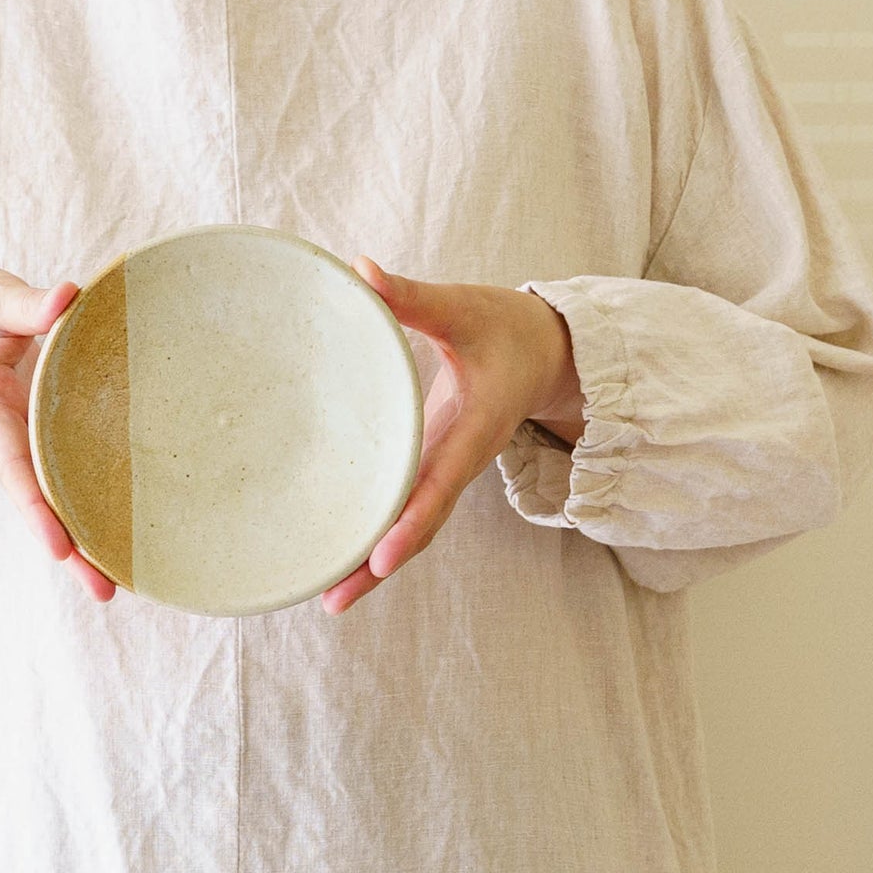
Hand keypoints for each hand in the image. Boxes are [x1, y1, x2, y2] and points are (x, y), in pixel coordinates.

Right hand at [0, 264, 116, 603]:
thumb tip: (69, 298)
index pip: (11, 460)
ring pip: (49, 498)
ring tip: (114, 586)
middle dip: (67, 548)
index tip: (58, 547)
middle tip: (104, 593)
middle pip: (35, 500)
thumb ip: (26, 304)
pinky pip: (61, 478)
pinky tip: (117, 540)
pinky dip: (85, 508)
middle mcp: (5, 432)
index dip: (35, 504)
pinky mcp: (37, 437)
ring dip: (81, 542)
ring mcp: (21, 440)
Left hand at [320, 255, 583, 615]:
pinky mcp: (433, 470)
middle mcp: (458, 461)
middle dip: (378, 566)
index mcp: (472, 428)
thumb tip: (360, 270)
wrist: (544, 353)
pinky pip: (405, 513)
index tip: (381, 558)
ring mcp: (445, 471)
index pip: (440, 484)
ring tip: (327, 600)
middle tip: (333, 602)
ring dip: (372, 566)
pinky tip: (338, 560)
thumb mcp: (462, 308)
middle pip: (419, 526)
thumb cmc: (504, 329)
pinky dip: (375, 540)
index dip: (412, 522)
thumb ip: (412, 297)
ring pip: (410, 528)